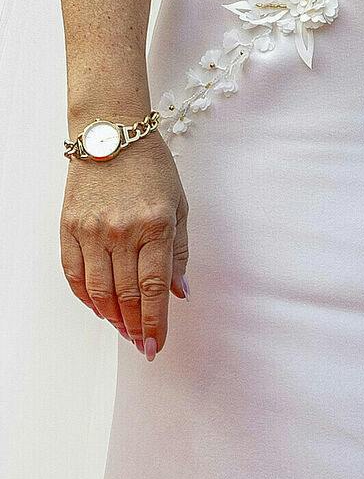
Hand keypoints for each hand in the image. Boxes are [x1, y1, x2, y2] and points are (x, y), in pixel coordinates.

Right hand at [59, 132, 188, 359]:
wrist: (111, 133)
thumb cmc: (151, 167)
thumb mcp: (179, 203)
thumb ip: (179, 251)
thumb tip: (180, 292)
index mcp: (156, 224)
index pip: (154, 288)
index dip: (155, 322)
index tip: (157, 345)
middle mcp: (122, 230)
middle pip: (126, 295)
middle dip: (136, 326)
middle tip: (142, 344)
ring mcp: (92, 231)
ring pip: (99, 291)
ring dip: (112, 318)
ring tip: (124, 331)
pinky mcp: (69, 228)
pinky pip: (75, 275)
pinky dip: (87, 298)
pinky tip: (99, 309)